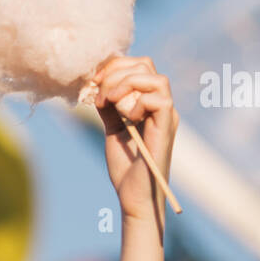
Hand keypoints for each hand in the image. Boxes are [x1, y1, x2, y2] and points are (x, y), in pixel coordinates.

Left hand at [90, 55, 177, 224]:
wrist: (134, 196)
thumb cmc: (125, 166)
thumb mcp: (112, 128)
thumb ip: (108, 105)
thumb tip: (96, 83)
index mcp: (149, 102)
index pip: (137, 65)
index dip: (113, 66)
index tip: (92, 80)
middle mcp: (161, 105)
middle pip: (145, 64)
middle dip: (115, 72)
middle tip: (98, 93)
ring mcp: (166, 115)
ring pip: (155, 78)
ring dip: (125, 84)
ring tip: (108, 102)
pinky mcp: (166, 127)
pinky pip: (158, 99)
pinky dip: (136, 102)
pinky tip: (126, 118)